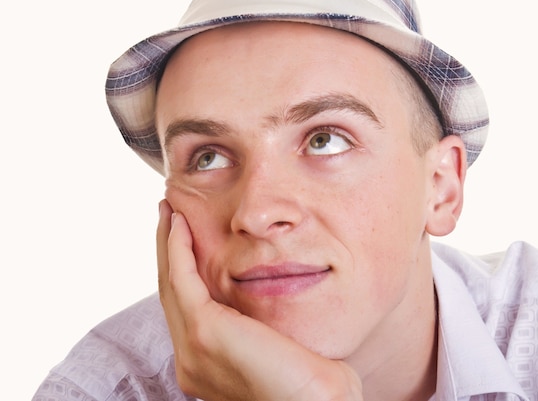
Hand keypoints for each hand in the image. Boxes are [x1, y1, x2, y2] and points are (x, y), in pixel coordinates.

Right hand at [157, 200, 362, 400]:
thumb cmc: (313, 383)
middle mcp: (191, 359)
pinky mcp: (203, 330)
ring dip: (167, 241)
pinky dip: (176, 247)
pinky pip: (181, 278)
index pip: (186, 308)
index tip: (183, 237)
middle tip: (167, 214)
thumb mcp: (279, 349)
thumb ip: (262, 329)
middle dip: (167, 250)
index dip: (180, 270)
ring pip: (170, 282)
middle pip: (171, 292)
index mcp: (206, 364)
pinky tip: (178, 222)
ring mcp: (193, 348)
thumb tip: (269, 308)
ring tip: (168, 210)